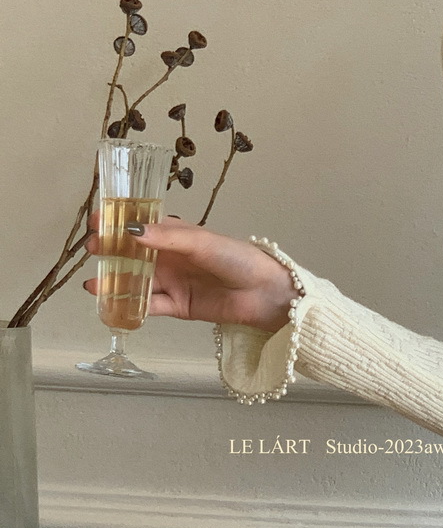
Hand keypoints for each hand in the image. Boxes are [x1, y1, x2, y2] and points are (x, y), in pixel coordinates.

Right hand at [83, 212, 299, 331]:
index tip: (95, 220)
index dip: (119, 222)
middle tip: (91, 250)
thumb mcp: (202, 242)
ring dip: (113, 281)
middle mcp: (173, 258)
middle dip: (110, 252)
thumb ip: (167, 238)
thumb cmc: (238, 259)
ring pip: (136, 280)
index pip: (142, 226)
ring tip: (92, 282)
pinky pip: (148, 305)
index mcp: (179, 235)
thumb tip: (131, 231)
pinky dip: (129, 305)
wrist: (265, 294)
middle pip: (133, 254)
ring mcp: (174, 282)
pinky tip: (110, 303)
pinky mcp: (178, 307)